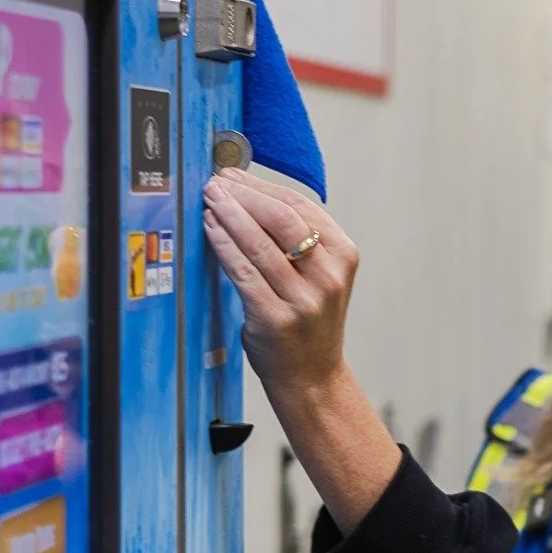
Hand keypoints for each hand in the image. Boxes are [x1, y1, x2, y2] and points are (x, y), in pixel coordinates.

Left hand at [203, 168, 358, 391]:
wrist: (312, 377)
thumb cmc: (309, 323)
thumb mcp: (320, 276)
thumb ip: (297, 240)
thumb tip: (250, 195)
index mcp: (343, 255)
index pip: (300, 206)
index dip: (262, 186)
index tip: (234, 175)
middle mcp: (328, 276)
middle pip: (281, 217)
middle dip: (243, 195)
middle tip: (216, 183)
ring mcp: (303, 299)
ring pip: (258, 242)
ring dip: (228, 214)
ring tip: (208, 200)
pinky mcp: (274, 317)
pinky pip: (242, 271)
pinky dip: (223, 244)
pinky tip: (210, 229)